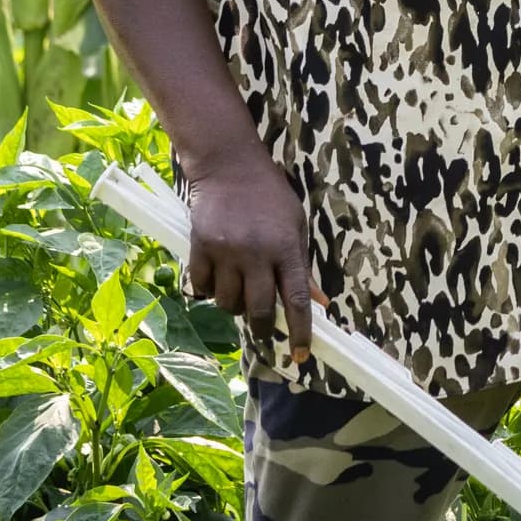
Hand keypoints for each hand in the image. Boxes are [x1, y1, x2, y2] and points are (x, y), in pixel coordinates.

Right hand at [183, 150, 315, 362]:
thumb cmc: (269, 195)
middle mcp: (257, 253)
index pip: (297, 300)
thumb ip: (303, 266)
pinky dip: (208, 291)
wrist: (229, 165)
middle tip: (265, 328)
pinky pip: (201, 288)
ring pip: (228, 304)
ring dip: (234, 306)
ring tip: (239, 289)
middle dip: (263, 328)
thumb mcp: (296, 225)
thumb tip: (320, 303)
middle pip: (259, 310)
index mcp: (287, 247)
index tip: (302, 355)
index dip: (300, 332)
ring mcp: (226, 251)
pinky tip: (216, 278)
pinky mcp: (200, 247)